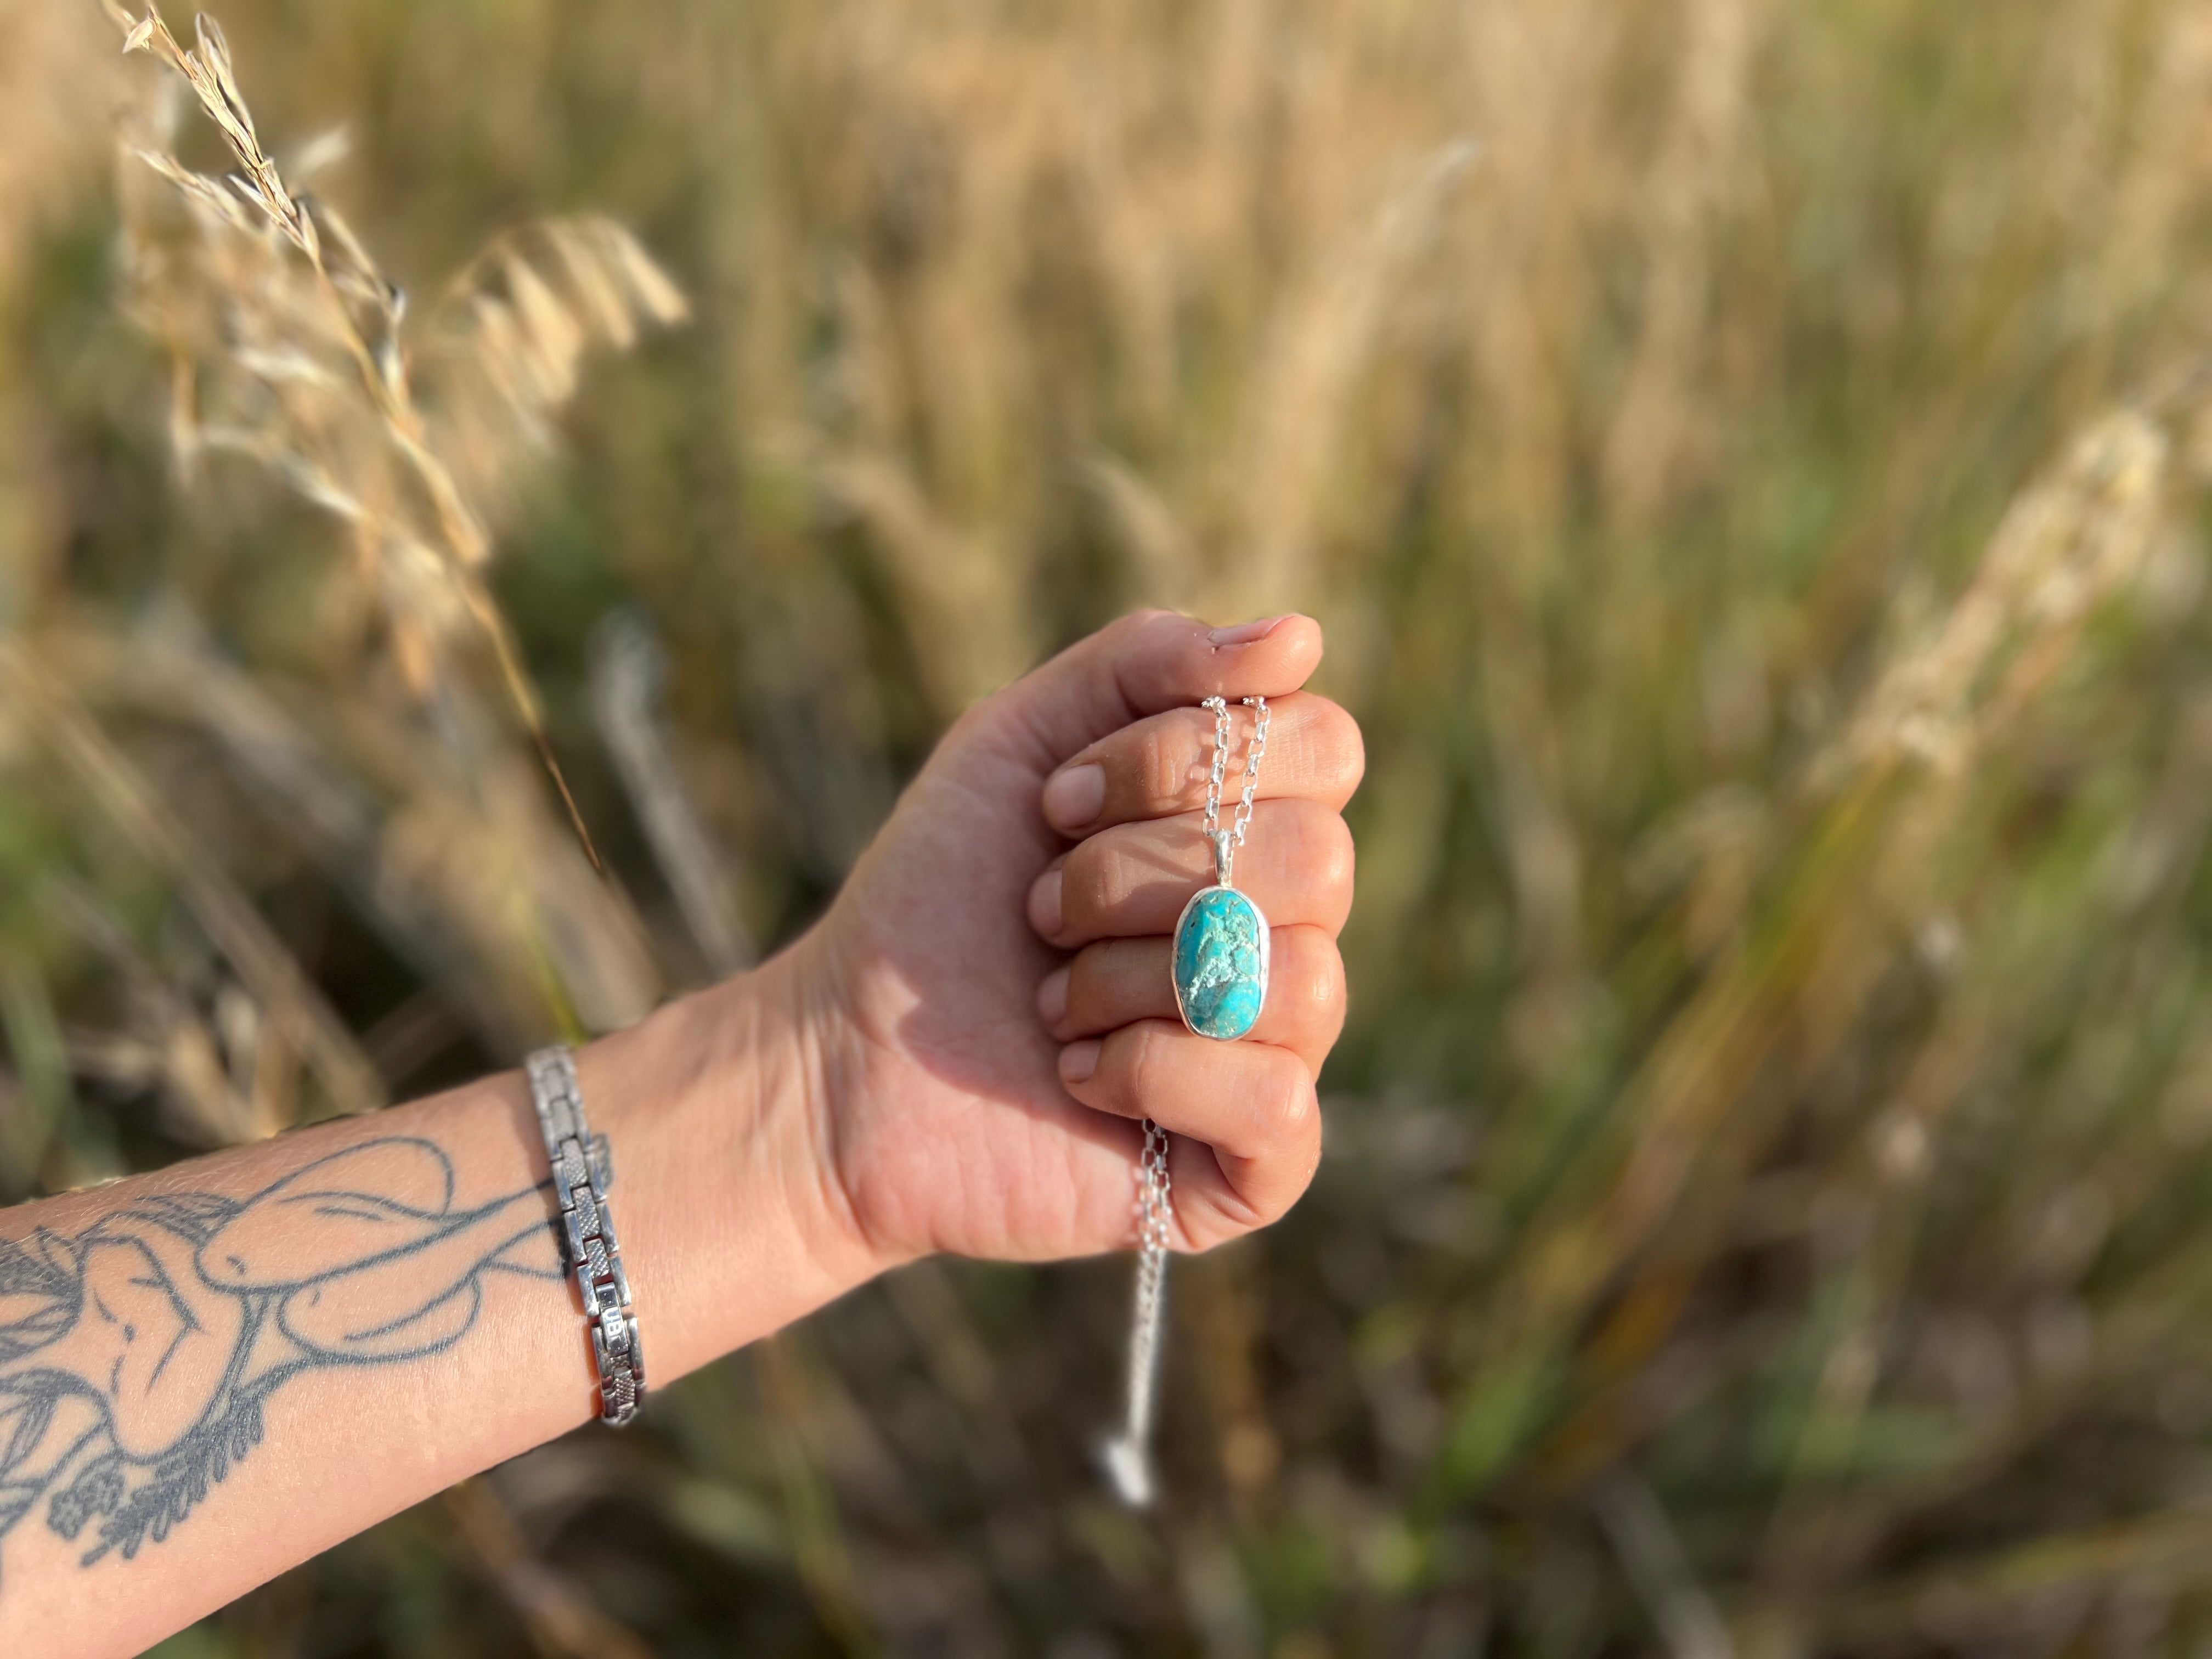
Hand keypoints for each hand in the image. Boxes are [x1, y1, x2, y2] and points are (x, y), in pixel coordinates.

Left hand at [772, 610, 1362, 1269]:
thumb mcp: (1023, 741)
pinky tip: (1077, 1074)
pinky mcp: (1254, 1165)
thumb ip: (1148, 663)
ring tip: (1053, 1000)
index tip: (1057, 802)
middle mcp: (1288, 930)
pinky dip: (1152, 1074)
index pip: (1325, 745)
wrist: (844, 1053)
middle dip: (1136, 874)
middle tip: (1041, 909)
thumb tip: (1303, 638)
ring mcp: (1278, 1049)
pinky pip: (1277, 1101)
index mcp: (1254, 825)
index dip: (1180, 760)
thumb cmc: (939, 896)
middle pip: (1317, 857)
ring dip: (1130, 977)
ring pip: (1297, 979)